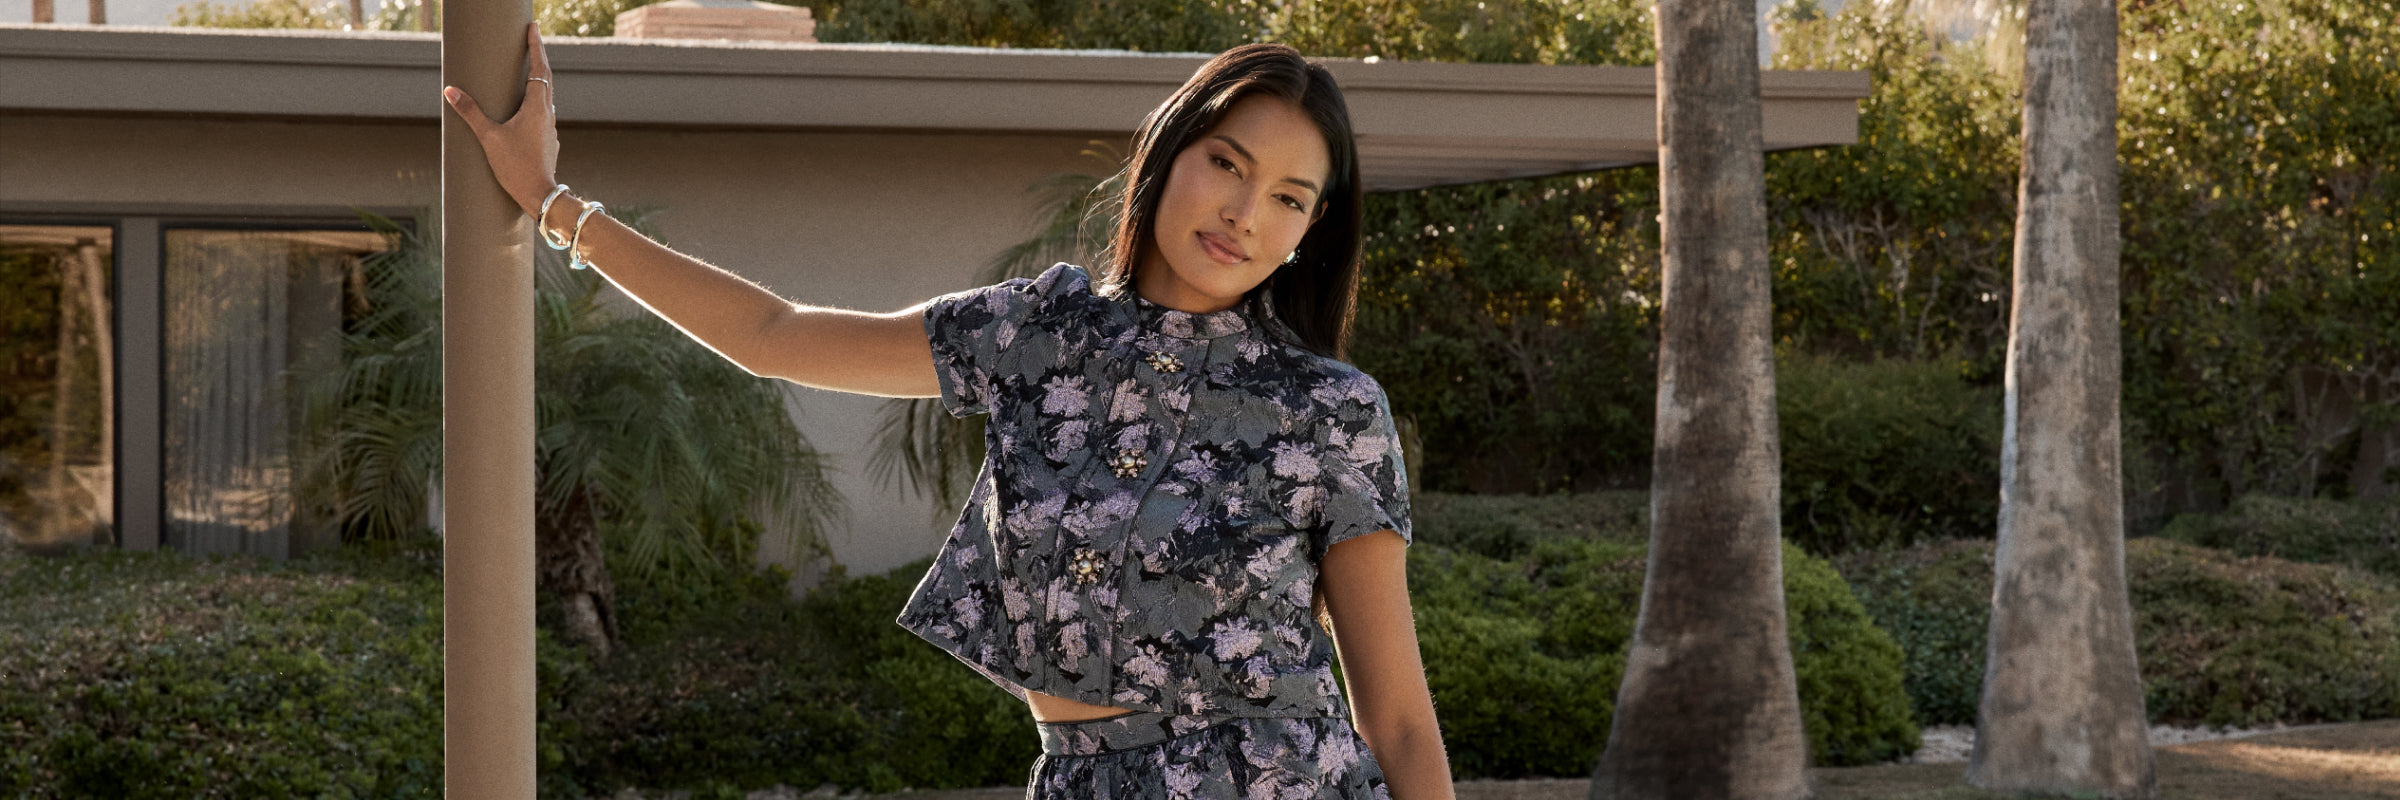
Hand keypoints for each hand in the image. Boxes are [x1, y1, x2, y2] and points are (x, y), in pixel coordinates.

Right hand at [441, 22, 561, 218]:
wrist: (539, 195)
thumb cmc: (516, 166)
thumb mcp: (489, 137)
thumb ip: (470, 112)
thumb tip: (450, 91)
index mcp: (537, 108)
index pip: (539, 68)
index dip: (536, 47)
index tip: (533, 28)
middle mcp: (548, 114)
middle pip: (546, 77)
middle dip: (539, 56)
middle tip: (532, 37)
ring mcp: (550, 128)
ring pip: (546, 96)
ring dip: (539, 78)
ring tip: (530, 66)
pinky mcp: (547, 140)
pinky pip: (543, 112)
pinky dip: (536, 99)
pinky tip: (527, 106)